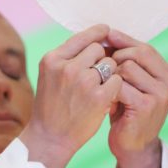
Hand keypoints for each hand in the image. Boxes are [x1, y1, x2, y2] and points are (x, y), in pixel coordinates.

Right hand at [19, 25, 121, 167]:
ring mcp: (83, 81)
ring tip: (98, 87)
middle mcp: (67, 67)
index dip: (97, 33)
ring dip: (109, 73)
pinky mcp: (98, 96)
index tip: (106, 31)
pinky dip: (115, 87)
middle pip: (97, 48)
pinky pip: (117, 79)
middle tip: (96, 74)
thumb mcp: (50, 75)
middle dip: (101, 58)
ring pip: (110, 63)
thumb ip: (67, 57)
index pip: (81, 37)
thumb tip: (94, 38)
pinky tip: (106, 96)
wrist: (50, 137)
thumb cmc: (52, 105)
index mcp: (52, 59)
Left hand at [105, 29, 167, 167]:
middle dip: (116, 57)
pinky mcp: (146, 106)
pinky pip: (120, 84)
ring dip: (111, 75)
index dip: (123, 42)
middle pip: (138, 53)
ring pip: (127, 67)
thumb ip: (129, 60)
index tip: (105, 39)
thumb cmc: (129, 110)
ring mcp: (161, 95)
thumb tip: (108, 32)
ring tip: (107, 87)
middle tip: (103, 68)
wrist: (132, 146)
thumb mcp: (134, 82)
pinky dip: (108, 89)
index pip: (145, 47)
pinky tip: (106, 99)